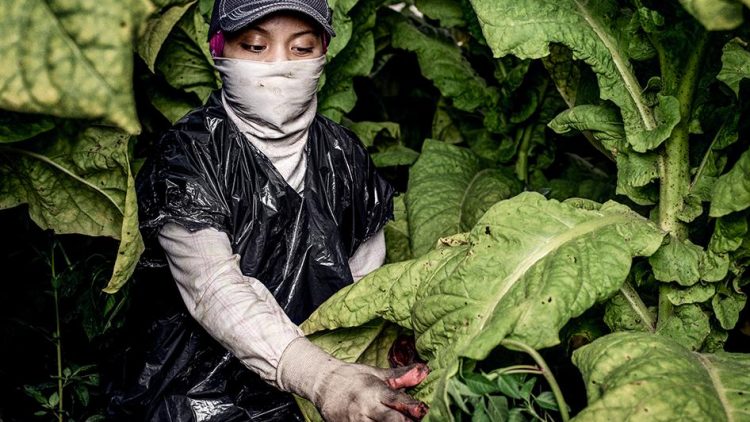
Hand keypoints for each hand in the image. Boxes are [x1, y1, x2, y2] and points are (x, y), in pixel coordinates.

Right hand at [277, 337, 429, 420]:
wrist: (323, 383)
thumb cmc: (352, 377)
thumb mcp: (376, 374)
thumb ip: (400, 376)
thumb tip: (424, 369)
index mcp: (374, 391)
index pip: (396, 400)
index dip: (411, 407)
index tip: (423, 411)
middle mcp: (365, 408)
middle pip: (389, 420)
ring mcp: (354, 421)